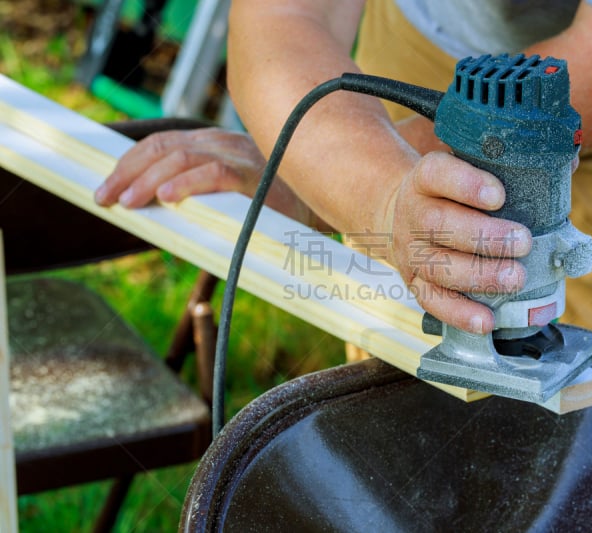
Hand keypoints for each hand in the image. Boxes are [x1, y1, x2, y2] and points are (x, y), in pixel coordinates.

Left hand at [94, 128, 265, 207]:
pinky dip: (186, 184)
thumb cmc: (272, 211)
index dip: (129, 164)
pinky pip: (214, 172)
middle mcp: (222, 142)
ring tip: (128, 202)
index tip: (106, 189)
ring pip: (182, 156)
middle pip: (163, 147)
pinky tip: (166, 199)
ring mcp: (238, 154)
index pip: (161, 144)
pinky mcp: (254, 174)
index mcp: (214, 145)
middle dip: (128, 172)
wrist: (320, 207)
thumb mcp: (229, 198)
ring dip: (148, 180)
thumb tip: (156, 219)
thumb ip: (198, 200)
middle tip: (106, 198)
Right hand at [387, 151, 531, 334]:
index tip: (499, 196)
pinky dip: (460, 313)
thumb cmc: (453, 192)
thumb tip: (569, 161)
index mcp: (426, 179)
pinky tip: (487, 320)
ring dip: (480, 275)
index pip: (437, 173)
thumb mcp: (468, 169)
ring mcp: (411, 251)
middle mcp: (412, 213)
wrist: (406, 214)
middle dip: (484, 236)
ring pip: (438, 266)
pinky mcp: (414, 282)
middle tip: (523, 242)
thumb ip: (512, 165)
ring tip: (516, 279)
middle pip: (439, 223)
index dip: (466, 184)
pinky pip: (433, 302)